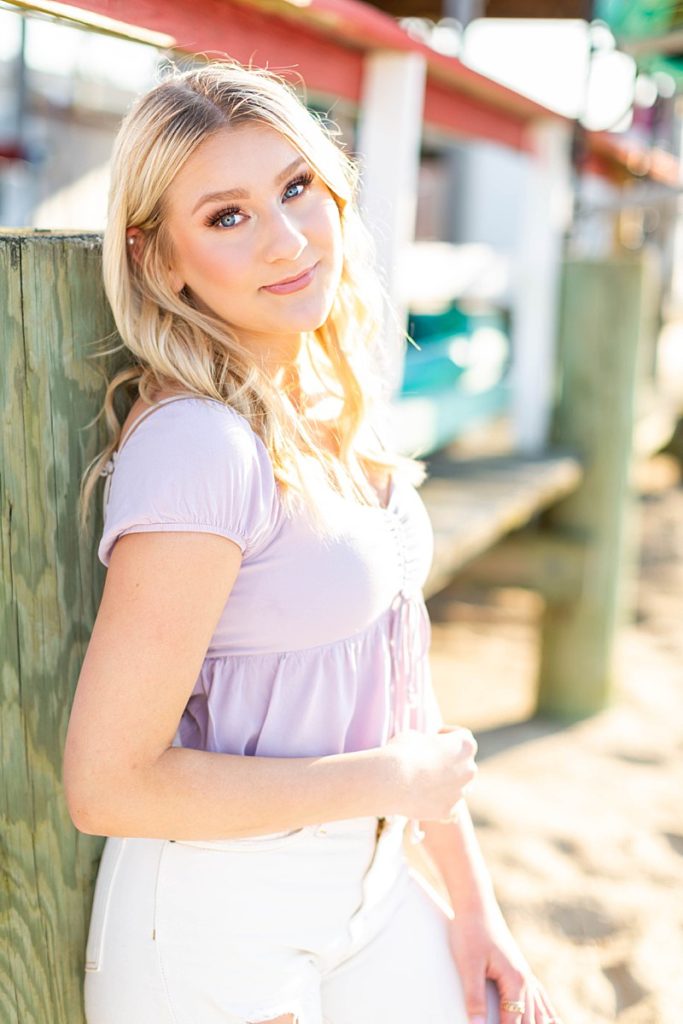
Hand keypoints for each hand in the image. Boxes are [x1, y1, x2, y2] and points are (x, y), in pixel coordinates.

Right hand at [383, 724, 477, 820]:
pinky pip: (450, 807)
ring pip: (458, 787)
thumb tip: (428, 750)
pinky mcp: (449, 810)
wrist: (391, 781)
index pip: (462, 735)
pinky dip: (441, 803)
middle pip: (463, 763)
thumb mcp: (415, 735)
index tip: (434, 737)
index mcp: (465, 745)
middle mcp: (469, 769)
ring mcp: (460, 792)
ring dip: (447, 783)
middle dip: (449, 761)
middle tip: (428, 761)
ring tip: (424, 781)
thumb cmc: (402, 752)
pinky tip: (426, 799)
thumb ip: (428, 742)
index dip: (446, 734)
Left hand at [447, 900, 563, 1023]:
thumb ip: (474, 998)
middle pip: (532, 1022)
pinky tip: (551, 1021)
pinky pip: (541, 999)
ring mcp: (526, 976)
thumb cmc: (469, 933)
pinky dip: (548, 1015)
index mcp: (515, 982)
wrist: (476, 905)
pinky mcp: (521, 971)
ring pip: (541, 1013)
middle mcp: (526, 981)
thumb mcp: (468, 966)